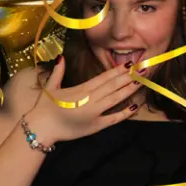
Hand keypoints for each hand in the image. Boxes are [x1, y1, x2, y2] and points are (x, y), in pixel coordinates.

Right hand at [25, 57, 140, 144]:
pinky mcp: (96, 126)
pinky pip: (113, 119)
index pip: (104, 77)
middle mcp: (91, 99)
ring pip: (116, 99)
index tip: (129, 64)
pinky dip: (124, 113)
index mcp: (82, 89)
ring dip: (129, 90)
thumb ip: (58, 72)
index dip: (118, 70)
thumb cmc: (45, 108)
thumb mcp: (50, 87)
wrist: (42, 127)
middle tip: (142, 69)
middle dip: (128, 77)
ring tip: (141, 82)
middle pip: (113, 86)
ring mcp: (95, 113)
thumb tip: (61, 57)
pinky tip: (134, 106)